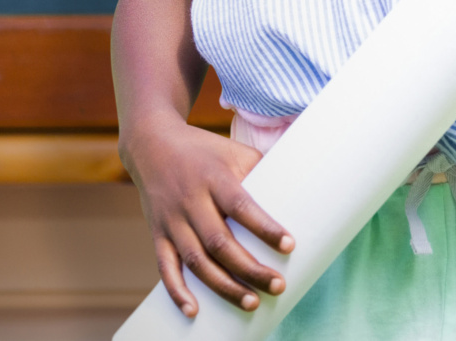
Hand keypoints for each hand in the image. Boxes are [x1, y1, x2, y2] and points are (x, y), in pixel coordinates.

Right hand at [121, 117, 291, 316]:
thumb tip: (302, 186)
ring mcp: (171, 221)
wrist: (153, 146)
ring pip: (196, 260)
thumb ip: (263, 169)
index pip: (242, 207)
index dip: (265, 228)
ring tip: (251, 303)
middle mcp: (191, 201)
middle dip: (249, 268)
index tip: (290, 246)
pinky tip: (194, 311)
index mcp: (214, 179)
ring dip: (222, 286)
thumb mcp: (235, 152)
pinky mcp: (157, 235)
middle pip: (220, 242)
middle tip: (278, 285)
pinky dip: (177, 291)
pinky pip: (165, 268)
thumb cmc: (206, 151)